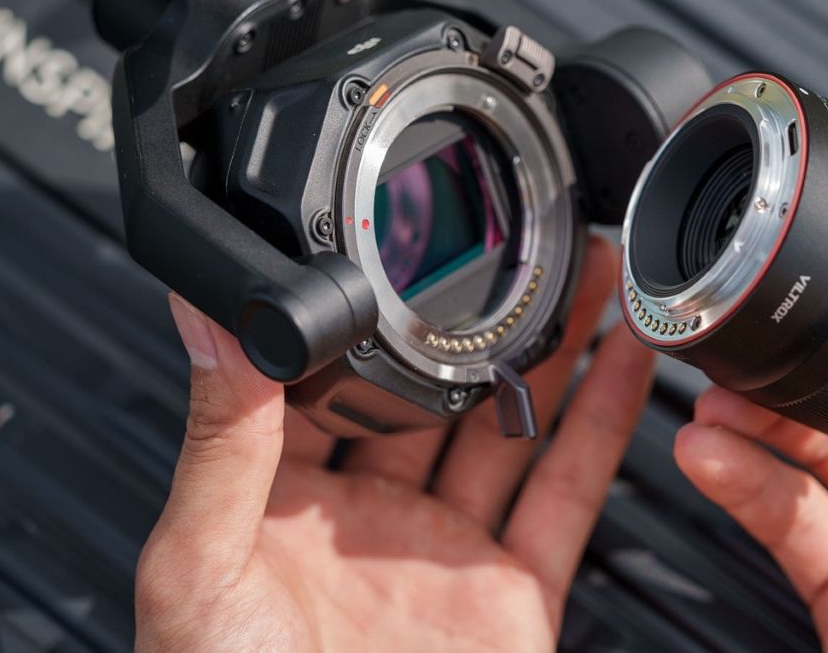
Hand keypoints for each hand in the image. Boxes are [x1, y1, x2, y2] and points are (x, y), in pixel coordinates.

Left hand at [135, 236, 654, 651]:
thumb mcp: (200, 563)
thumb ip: (221, 438)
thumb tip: (211, 316)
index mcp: (291, 495)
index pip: (344, 370)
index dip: (388, 302)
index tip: (421, 238)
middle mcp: (375, 513)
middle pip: (445, 386)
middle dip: (489, 311)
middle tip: (526, 236)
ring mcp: (448, 549)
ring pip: (517, 425)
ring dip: (558, 347)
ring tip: (590, 271)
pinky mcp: (512, 591)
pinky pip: (568, 493)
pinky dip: (606, 424)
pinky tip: (627, 363)